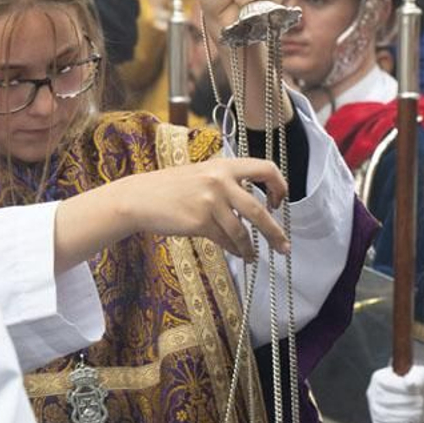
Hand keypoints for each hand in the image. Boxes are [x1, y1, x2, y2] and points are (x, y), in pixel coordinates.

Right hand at [112, 157, 290, 259]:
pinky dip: (235, 250)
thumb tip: (253, 206)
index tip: (279, 203)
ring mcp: (210, 201)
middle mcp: (220, 180)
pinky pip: (226, 240)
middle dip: (275, 232)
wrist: (139, 198)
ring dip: (251, 248)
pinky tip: (239, 254)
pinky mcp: (200, 221)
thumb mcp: (202, 174)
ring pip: (242, 231)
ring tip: (254, 257)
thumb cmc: (171, 188)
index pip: (265, 169)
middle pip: (259, 210)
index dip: (280, 186)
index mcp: (224, 165)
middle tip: (284, 247)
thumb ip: (227, 183)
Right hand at [367, 365, 423, 422]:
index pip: (386, 385)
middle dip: (407, 404)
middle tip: (421, 403)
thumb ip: (418, 376)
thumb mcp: (423, 376)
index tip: (419, 393)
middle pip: (385, 401)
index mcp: (379, 378)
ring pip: (384, 416)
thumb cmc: (421, 385)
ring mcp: (374, 409)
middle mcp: (373, 392)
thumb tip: (410, 383)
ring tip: (418, 412)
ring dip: (404, 416)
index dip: (403, 391)